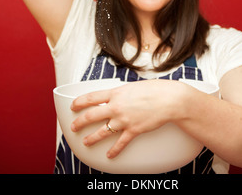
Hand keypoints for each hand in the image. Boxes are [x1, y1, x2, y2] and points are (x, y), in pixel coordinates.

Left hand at [70, 79, 184, 157]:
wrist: (168, 100)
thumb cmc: (154, 90)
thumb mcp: (133, 86)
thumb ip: (122, 92)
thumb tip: (118, 95)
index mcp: (116, 93)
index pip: (91, 97)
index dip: (80, 102)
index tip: (73, 106)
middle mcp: (116, 107)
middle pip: (91, 116)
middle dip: (80, 122)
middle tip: (74, 126)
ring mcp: (123, 120)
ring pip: (102, 132)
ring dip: (92, 138)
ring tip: (86, 142)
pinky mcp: (133, 131)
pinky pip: (120, 143)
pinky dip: (114, 151)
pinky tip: (109, 155)